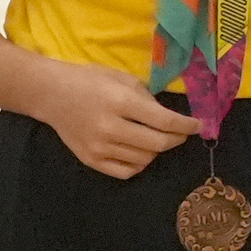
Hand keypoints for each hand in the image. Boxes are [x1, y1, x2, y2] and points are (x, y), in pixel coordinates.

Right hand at [41, 63, 199, 177]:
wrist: (52, 94)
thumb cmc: (90, 80)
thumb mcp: (123, 78)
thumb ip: (147, 98)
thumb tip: (170, 117)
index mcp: (121, 102)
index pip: (163, 120)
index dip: (186, 125)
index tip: (199, 125)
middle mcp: (110, 127)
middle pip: (157, 144)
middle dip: (176, 139)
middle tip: (181, 133)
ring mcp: (99, 147)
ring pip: (144, 160)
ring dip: (157, 151)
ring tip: (155, 138)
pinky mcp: (90, 160)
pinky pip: (126, 171)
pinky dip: (139, 164)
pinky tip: (139, 152)